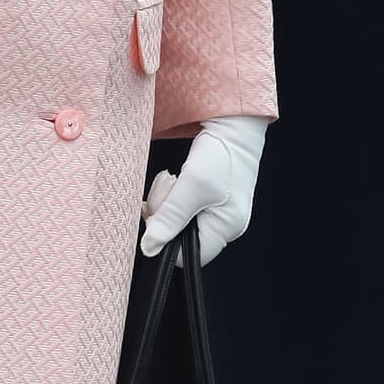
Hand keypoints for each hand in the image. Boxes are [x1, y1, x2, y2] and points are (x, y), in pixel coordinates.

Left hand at [139, 115, 267, 265]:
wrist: (234, 126)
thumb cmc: (220, 153)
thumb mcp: (192, 184)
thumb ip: (170, 217)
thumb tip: (149, 247)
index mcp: (225, 230)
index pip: (187, 257)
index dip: (165, 240)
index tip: (153, 215)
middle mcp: (225, 227)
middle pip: (181, 239)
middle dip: (165, 214)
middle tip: (167, 187)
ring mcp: (220, 215)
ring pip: (180, 222)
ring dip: (168, 201)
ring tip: (173, 179)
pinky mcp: (213, 202)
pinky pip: (185, 209)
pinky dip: (175, 196)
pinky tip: (177, 180)